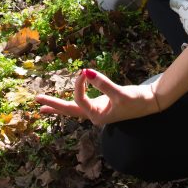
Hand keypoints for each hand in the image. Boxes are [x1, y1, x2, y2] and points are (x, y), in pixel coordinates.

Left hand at [36, 68, 159, 124]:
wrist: (151, 104)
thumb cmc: (137, 100)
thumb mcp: (120, 93)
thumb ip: (103, 83)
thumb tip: (86, 72)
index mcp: (97, 115)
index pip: (80, 99)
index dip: (79, 85)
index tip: (84, 71)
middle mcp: (94, 115)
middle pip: (68, 110)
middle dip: (52, 104)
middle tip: (36, 100)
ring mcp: (96, 111)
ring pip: (72, 109)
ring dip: (57, 106)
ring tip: (41, 107)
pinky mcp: (101, 105)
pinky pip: (80, 104)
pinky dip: (70, 103)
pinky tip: (64, 102)